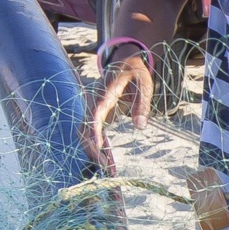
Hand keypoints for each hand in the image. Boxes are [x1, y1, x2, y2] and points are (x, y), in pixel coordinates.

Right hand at [82, 53, 151, 169]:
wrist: (123, 60)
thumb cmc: (134, 72)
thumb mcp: (144, 84)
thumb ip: (142, 105)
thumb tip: (140, 126)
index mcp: (105, 92)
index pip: (95, 113)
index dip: (94, 131)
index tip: (98, 148)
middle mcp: (93, 100)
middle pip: (84, 127)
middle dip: (93, 149)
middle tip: (108, 168)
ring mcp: (91, 106)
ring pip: (83, 131)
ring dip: (93, 150)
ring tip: (108, 168)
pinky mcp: (93, 112)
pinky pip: (89, 131)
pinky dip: (95, 145)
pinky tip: (106, 158)